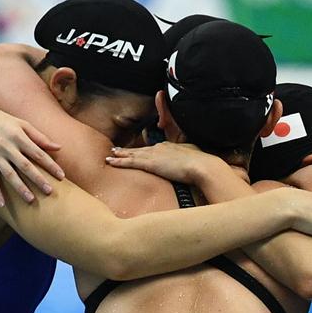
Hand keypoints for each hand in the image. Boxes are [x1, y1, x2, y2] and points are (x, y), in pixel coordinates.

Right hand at [0, 106, 63, 206]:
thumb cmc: (1, 119)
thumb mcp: (21, 123)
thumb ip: (40, 137)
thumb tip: (59, 147)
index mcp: (19, 137)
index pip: (39, 153)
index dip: (51, 165)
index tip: (62, 176)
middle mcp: (7, 147)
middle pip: (25, 166)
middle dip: (38, 179)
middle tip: (50, 191)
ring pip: (9, 174)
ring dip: (20, 188)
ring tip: (30, 200)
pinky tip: (1, 204)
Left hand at [104, 142, 227, 183]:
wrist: (201, 166)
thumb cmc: (201, 163)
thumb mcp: (193, 156)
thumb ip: (187, 157)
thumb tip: (188, 161)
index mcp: (168, 146)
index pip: (152, 149)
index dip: (143, 151)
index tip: (136, 152)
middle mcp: (159, 148)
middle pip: (140, 150)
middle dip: (128, 151)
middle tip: (116, 150)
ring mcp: (154, 155)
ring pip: (132, 154)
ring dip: (120, 155)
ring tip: (110, 155)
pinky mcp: (150, 163)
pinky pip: (130, 162)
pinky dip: (119, 161)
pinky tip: (110, 161)